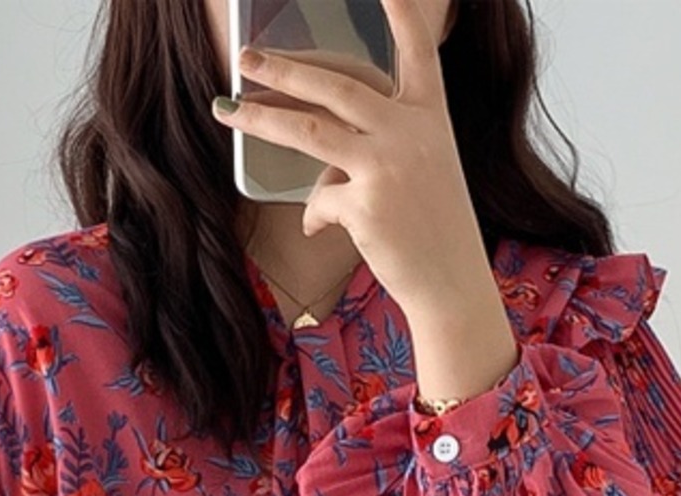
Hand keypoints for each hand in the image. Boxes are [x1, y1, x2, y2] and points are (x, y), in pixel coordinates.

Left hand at [211, 0, 481, 314]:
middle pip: (336, 86)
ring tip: (228, 110)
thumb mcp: (421, 174)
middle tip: (247, 59)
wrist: (452, 283)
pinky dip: (314, 216)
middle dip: (285, 69)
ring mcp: (388, 165)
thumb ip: (374, 154)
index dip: (402, 12)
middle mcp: (411, 132)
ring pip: (309, 130)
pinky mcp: (366, 203)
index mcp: (429, 117)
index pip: (418, 50)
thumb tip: (323, 174)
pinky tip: (321, 228)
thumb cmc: (435, 231)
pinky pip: (318, 201)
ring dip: (262, 119)